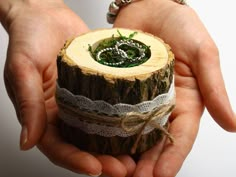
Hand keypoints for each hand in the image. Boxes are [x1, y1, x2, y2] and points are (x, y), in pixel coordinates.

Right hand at [2, 1, 132, 175]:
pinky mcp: (99, 88)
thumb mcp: (22, 69)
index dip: (76, 160)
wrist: (46, 16)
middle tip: (124, 168)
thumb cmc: (28, 38)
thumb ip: (27, 104)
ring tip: (135, 157)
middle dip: (103, 160)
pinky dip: (123, 120)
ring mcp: (84, 101)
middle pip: (84, 145)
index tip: (95, 168)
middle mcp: (66, 112)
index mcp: (44, 115)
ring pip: (101, 131)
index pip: (59, 146)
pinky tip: (138, 126)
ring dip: (117, 146)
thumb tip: (27, 141)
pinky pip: (111, 107)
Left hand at [114, 0, 235, 175]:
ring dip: (128, 152)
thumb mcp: (204, 54)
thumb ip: (215, 88)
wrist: (150, 7)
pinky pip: (115, 111)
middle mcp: (161, 103)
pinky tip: (103, 141)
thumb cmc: (180, 24)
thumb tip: (232, 124)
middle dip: (148, 163)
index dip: (173, 157)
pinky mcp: (121, 88)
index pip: (182, 135)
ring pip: (134, 132)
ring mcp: (139, 97)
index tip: (162, 176)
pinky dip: (110, 129)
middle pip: (156, 140)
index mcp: (185, 100)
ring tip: (117, 169)